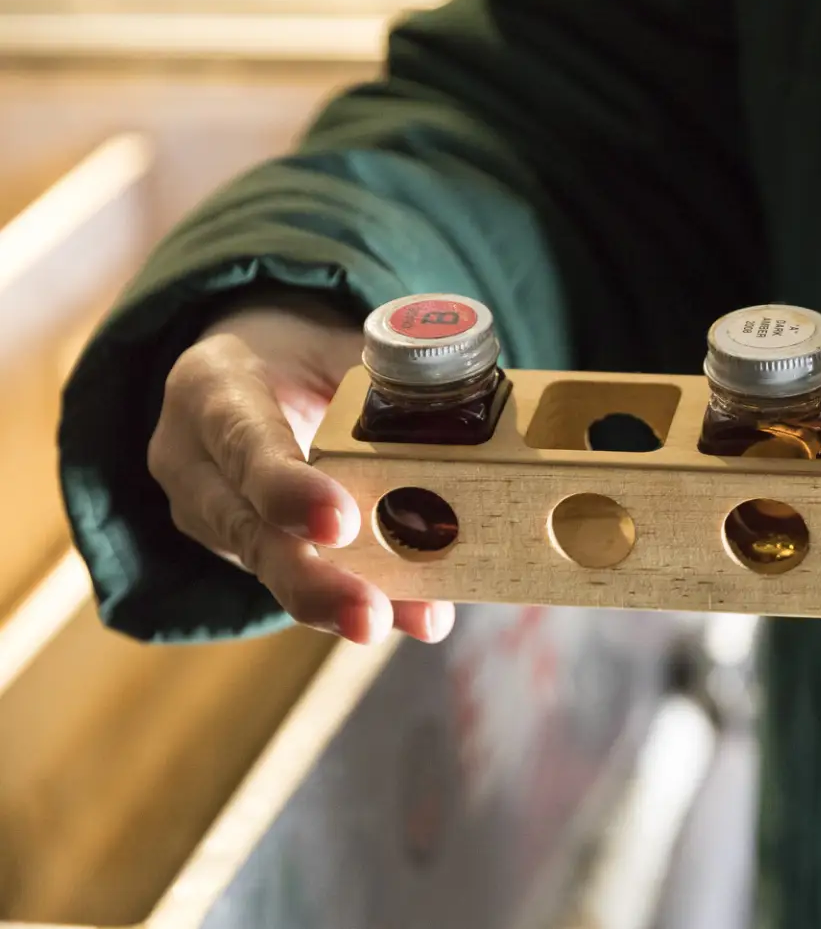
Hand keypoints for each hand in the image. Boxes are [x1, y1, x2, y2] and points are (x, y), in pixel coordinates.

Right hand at [146, 295, 452, 643]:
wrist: (247, 373)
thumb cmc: (300, 355)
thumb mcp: (332, 343)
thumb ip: (389, 374)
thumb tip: (475, 401)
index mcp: (212, 390)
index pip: (244, 442)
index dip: (289, 488)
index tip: (341, 523)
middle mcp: (198, 463)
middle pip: (248, 532)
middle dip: (312, 581)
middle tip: (369, 616)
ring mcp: (213, 516)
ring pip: (271, 569)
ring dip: (337, 604)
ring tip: (393, 625)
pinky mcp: (246, 551)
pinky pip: (298, 578)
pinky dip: (356, 599)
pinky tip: (412, 616)